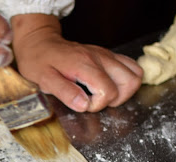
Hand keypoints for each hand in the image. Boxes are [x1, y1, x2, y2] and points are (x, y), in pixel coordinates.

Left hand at [11, 14, 142, 112]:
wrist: (40, 42)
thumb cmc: (39, 61)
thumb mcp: (44, 79)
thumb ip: (65, 92)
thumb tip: (83, 106)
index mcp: (84, 64)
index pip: (108, 91)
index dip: (97, 105)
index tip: (82, 105)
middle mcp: (100, 57)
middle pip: (130, 82)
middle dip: (115, 100)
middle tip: (96, 102)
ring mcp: (106, 55)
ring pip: (135, 74)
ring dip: (124, 91)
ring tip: (104, 96)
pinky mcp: (108, 55)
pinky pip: (130, 67)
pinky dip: (125, 81)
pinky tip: (109, 86)